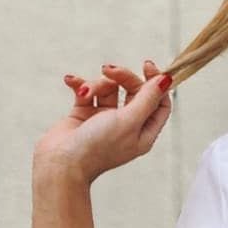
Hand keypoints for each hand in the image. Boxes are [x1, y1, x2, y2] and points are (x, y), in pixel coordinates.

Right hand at [33, 59, 173, 186]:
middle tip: (108, 70)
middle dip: (123, 77)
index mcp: (144, 132)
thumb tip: (166, 80)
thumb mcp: (129, 120)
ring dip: (97, 85)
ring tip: (86, 93)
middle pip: (134, 91)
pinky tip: (71, 81)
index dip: (156, 83)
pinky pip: (87, 92)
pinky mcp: (84, 115)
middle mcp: (127, 126)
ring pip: (109, 89)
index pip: (159, 103)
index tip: (147, 65)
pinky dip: (80, 85)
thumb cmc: (98, 146)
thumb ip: (147, 99)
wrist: (61, 162)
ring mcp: (105, 120)